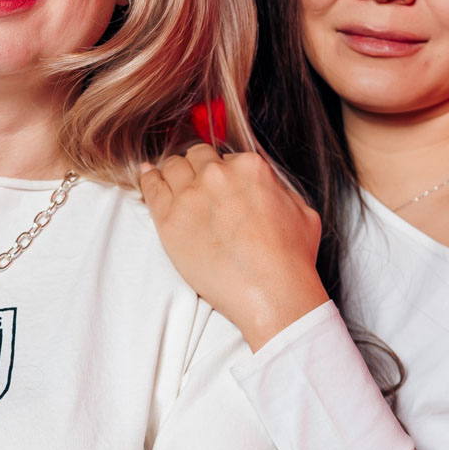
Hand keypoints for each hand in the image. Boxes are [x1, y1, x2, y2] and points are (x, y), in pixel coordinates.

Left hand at [140, 145, 327, 351]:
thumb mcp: (301, 211)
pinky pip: (151, 187)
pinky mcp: (169, 219)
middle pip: (197, 157)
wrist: (273, 291)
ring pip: (172, 167)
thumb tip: (267, 187)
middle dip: (197, 168)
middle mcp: (217, 174)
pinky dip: (148, 179)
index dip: (222, 172)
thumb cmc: (290, 259)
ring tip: (169, 179)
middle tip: (197, 185)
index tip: (219, 185)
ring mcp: (190, 195)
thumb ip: (278, 191)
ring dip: (173, 172)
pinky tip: (147, 175)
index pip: (226, 158)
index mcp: (249, 167)